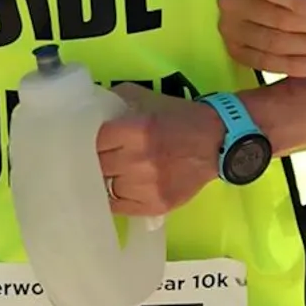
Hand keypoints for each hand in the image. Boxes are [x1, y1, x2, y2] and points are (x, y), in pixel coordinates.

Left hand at [96, 88, 223, 217]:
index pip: (93, 142)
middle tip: (98, 155)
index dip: (88, 141)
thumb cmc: (181, 118)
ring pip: (106, 188)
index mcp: (136, 132)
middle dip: (97, 160)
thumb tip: (88, 108)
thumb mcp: (148, 99)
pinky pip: (120, 207)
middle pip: (98, 166)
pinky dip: (115, 197)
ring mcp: (147, 187)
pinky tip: (120, 187)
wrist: (219, 142)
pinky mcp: (156, 205)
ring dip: (106, 179)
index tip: (86, 140)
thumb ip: (116, 101)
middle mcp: (139, 161)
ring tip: (111, 171)